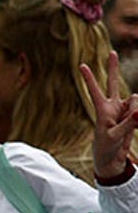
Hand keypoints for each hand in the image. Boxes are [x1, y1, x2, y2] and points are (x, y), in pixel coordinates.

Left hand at [80, 59, 137, 181]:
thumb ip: (127, 124)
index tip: (81, 65)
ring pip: (137, 100)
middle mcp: (113, 106)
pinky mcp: (133, 116)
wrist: (111, 159)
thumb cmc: (106, 148)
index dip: (89, 78)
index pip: (95, 90)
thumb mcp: (113, 137)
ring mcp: (124, 110)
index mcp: (102, 110)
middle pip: (114, 83)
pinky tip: (137, 125)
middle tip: (112, 52)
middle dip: (113, 68)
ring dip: (137, 110)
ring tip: (133, 125)